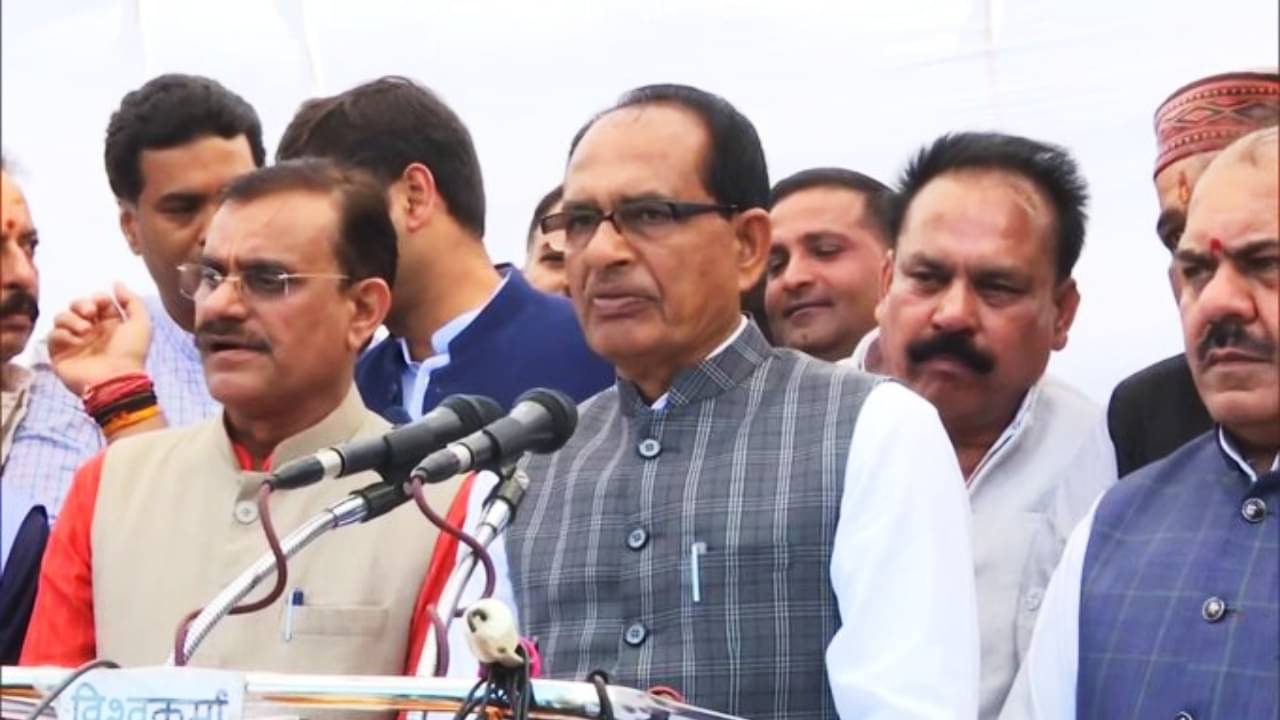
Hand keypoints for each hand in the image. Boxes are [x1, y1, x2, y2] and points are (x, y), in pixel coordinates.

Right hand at [48, 282, 151, 396]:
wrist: (115, 380)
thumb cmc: (130, 352)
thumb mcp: (140, 323)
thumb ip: (131, 300)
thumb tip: (117, 283)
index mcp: (110, 324)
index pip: (97, 301)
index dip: (98, 298)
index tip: (102, 304)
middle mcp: (91, 331)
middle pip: (76, 305)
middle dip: (81, 304)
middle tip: (91, 314)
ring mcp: (74, 342)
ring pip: (61, 317)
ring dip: (71, 318)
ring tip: (85, 330)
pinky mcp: (60, 354)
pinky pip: (52, 336)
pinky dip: (62, 334)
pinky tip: (75, 340)